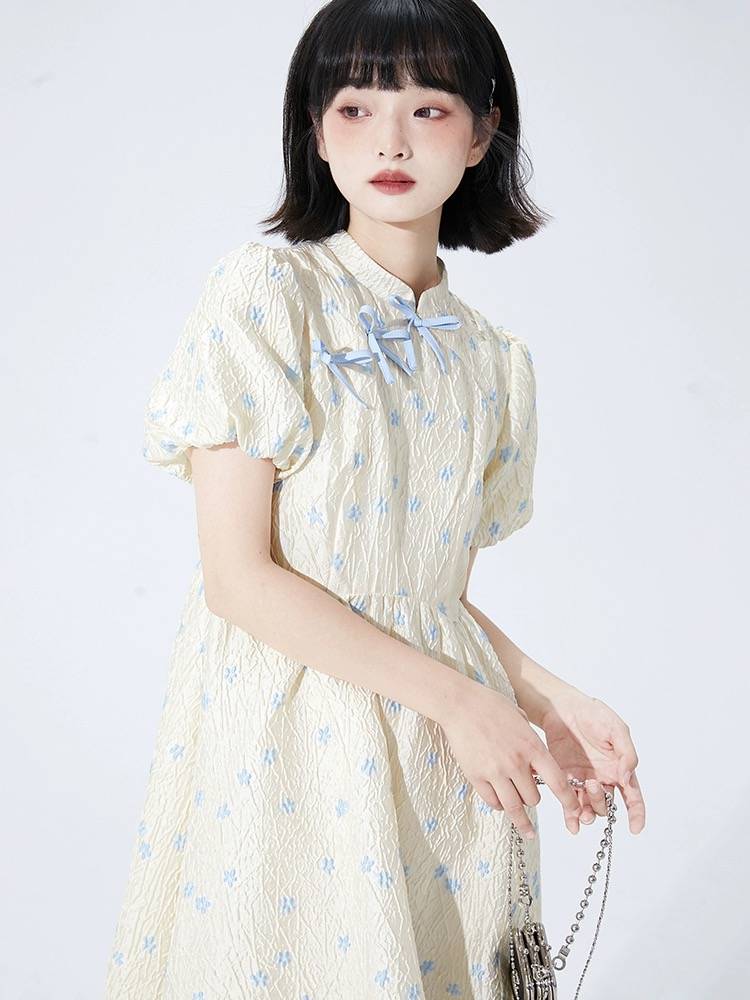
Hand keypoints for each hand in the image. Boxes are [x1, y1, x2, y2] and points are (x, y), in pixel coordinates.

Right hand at [439, 679, 582, 837]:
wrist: (460, 704)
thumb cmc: (489, 705)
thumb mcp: (520, 717)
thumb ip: (530, 739)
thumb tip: (534, 756)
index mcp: (532, 747)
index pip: (558, 782)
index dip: (568, 800)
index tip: (574, 810)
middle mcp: (516, 763)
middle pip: (534, 799)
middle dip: (532, 799)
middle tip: (528, 795)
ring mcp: (496, 771)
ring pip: (513, 807)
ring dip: (518, 812)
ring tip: (523, 824)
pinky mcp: (476, 776)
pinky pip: (492, 801)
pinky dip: (497, 804)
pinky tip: (498, 801)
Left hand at [538, 689, 645, 834]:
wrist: (563, 707)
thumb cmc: (593, 714)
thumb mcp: (616, 729)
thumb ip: (626, 754)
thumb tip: (627, 779)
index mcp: (620, 768)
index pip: (633, 797)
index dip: (637, 814)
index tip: (635, 828)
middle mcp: (604, 778)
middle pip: (607, 805)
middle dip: (601, 803)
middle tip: (592, 785)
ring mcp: (584, 781)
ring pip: (589, 808)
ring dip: (587, 815)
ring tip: (580, 811)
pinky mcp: (565, 779)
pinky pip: (569, 803)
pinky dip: (571, 817)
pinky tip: (572, 824)